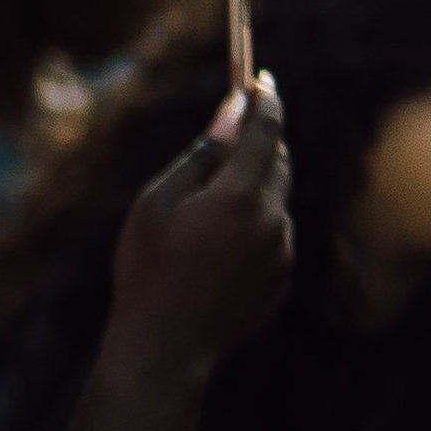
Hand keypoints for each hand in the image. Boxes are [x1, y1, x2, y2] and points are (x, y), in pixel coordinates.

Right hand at [107, 81, 293, 378]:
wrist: (162, 351)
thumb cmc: (147, 272)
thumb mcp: (157, 204)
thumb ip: (200, 156)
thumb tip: (232, 113)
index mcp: (242, 196)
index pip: (267, 130)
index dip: (265, 100)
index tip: (261, 79)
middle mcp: (274, 219)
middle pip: (278, 162)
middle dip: (258, 147)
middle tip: (230, 141)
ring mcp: (283, 250)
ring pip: (274, 203)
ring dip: (251, 195)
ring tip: (203, 221)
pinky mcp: (283, 278)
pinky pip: (273, 238)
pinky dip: (253, 231)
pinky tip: (214, 257)